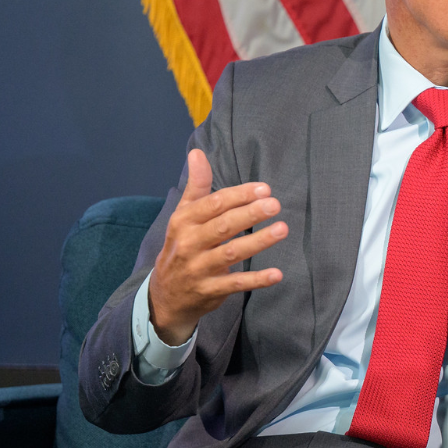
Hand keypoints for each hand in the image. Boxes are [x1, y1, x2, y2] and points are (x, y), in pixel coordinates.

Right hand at [147, 149, 286, 346]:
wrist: (165, 294)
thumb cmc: (182, 245)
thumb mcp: (184, 215)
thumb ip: (197, 185)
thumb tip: (197, 152)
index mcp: (184, 221)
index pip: (213, 204)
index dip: (239, 195)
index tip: (265, 188)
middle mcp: (189, 243)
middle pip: (223, 226)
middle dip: (250, 214)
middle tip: (275, 204)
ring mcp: (198, 268)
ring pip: (231, 253)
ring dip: (258, 241)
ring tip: (282, 229)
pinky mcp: (209, 290)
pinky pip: (235, 283)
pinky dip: (256, 280)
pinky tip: (277, 274)